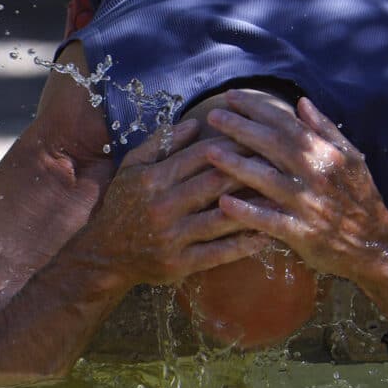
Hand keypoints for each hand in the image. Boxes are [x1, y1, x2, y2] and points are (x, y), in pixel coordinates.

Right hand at [75, 120, 270, 287]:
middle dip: (250, 171)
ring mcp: (171, 237)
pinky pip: (218, 253)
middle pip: (215, 183)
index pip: (200, 155)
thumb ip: (161, 143)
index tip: (258, 138)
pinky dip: (244, 244)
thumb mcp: (132, 167)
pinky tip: (266, 235)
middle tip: (279, 163)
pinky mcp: (179, 264)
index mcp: (152, 179)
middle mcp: (162, 206)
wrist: (104, 254)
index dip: (233, 145)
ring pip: (221, 219)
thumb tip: (196, 123)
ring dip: (254, 207)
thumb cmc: (123, 204)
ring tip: (282, 198)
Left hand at [204, 92, 387, 282]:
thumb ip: (325, 129)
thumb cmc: (360, 198)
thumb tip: (301, 102)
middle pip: (271, 145)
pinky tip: (224, 203)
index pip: (286, 123)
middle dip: (239, 128)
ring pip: (266, 179)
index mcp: (325, 153)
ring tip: (209, 152)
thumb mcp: (351, 157)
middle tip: (212, 116)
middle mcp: (315, 174)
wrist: (375, 244)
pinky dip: (247, 212)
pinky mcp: (302, 232)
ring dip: (236, 165)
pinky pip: (270, 220)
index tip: (232, 97)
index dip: (257, 108)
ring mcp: (307, 203)